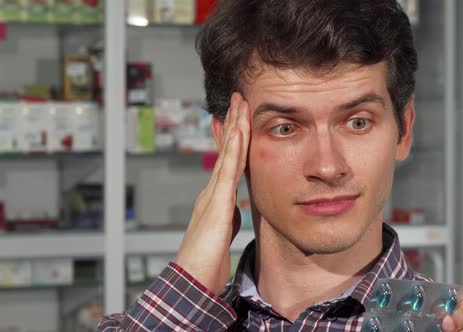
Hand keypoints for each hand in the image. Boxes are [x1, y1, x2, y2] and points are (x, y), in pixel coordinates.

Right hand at [175, 93, 249, 294]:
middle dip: (232, 124)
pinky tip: (239, 131)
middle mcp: (212, 191)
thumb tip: (235, 207)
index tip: (238, 118)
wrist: (193, 280)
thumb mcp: (222, 232)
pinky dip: (233, 149)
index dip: (232, 139)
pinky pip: (228, 171)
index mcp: (215, 198)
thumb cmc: (206, 263)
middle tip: (237, 99)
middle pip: (226, 151)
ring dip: (234, 127)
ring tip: (239, 104)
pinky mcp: (216, 203)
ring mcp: (213, 195)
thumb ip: (228, 216)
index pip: (227, 162)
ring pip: (227, 154)